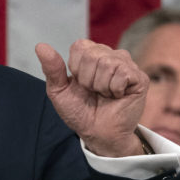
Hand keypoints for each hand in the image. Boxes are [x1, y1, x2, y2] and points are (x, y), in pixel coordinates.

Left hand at [35, 40, 147, 156]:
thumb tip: (40, 46)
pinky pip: (122, 75)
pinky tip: (117, 96)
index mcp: (91, 53)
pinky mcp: (140, 78)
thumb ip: (52, 68)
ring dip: (100, 86)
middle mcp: (110, 55)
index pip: (79, 46)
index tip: (79, 84)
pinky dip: (114, 90)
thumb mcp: (59, 90)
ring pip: (107, 63)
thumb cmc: (79, 111)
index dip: (75, 68)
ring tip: (105, 94)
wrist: (97, 133)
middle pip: (92, 55)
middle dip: (87, 79)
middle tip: (93, 92)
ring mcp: (127, 65)